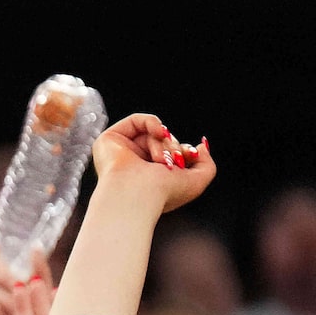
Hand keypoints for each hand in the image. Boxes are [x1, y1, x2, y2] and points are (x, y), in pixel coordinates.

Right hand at [89, 113, 214, 216]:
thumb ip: (207, 163)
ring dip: (163, 142)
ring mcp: (120, 153)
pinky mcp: (108, 141)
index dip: (184, 150)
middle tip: (174, 160)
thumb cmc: (165, 193)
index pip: (170, 153)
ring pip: (151, 134)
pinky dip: (153, 122)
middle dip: (174, 146)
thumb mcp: (199, 180)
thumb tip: (200, 146)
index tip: (189, 156)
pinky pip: (137, 120)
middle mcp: (133, 165)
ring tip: (161, 159)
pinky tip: (159, 133)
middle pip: (162, 141)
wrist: (138, 194)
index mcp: (149, 177)